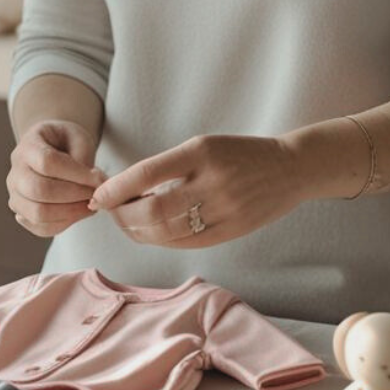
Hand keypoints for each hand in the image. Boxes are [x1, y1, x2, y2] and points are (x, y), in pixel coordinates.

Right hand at [7, 121, 103, 237]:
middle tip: (95, 194)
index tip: (98, 178)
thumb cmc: (66, 142)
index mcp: (28, 146)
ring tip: (89, 204)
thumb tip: (93, 185)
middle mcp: (15, 171)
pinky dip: (64, 224)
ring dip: (71, 213)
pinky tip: (78, 212)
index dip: (76, 174)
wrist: (51, 150)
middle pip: (40, 190)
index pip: (47, 162)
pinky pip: (41, 228)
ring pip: (38, 213)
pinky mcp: (21, 212)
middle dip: (75, 195)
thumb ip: (84, 158)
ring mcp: (15, 194)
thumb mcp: (78, 137)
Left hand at [89, 134, 304, 247]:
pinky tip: (151, 233)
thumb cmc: (238, 154)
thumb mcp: (203, 146)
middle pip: (153, 210)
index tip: (99, 195)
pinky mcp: (232, 232)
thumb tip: (125, 190)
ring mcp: (224, 210)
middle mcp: (212, 182)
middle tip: (110, 211)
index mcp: (201, 152)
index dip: (117, 189)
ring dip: (138, 231)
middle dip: (123, 215)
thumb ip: (168, 167)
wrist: (290, 169)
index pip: (146, 173)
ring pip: (167, 232)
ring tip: (126, 223)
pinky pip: (186, 243)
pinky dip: (162, 240)